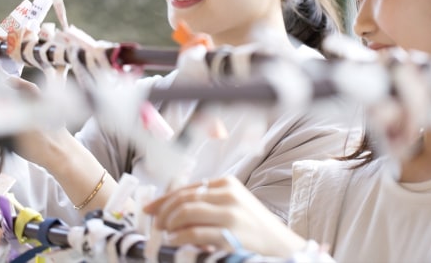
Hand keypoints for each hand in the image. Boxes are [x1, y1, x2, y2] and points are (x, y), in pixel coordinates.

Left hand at [143, 176, 306, 256]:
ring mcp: (230, 214)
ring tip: (167, 235)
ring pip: (186, 213)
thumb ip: (207, 202)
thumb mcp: (233, 206)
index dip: (163, 199)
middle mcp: (228, 194)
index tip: (149, 209)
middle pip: (183, 198)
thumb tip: (171, 209)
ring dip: (170, 225)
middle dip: (163, 212)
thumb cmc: (253, 229)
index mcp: (227, 183)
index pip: (187, 188)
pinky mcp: (230, 234)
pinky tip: (175, 243)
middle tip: (156, 225)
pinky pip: (194, 233)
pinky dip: (179, 238)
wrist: (281, 247)